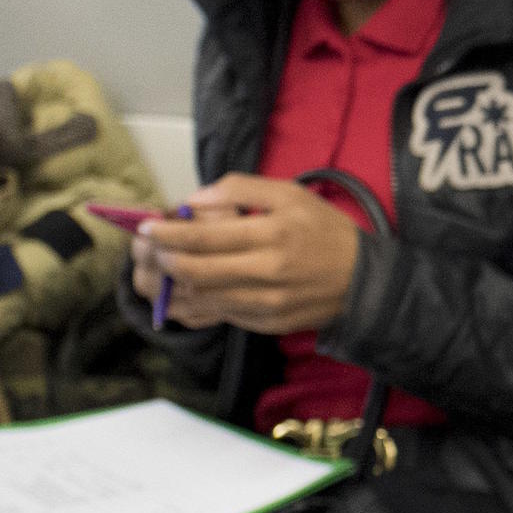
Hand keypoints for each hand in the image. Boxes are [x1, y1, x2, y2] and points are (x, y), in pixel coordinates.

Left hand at [137, 173, 362, 334]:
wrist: (364, 282)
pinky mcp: (266, 324)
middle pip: (195, 271)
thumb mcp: (291, 194)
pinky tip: (186, 289)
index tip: (147, 227)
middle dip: (162, 260)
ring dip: (171, 284)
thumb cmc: (326, 232)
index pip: (204, 237)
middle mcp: (267, 273)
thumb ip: (240, 188)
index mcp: (272, 235)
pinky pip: (218, 316)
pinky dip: (194, 303)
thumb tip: (194, 200)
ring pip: (201, 298)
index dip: (167, 233)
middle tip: (150, 249)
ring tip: (161, 268)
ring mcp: (266, 304)